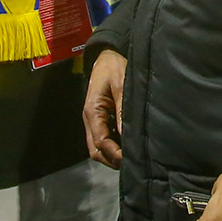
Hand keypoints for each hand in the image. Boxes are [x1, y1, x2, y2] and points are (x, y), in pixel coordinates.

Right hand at [83, 48, 125, 168]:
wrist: (106, 57)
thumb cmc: (114, 68)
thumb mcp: (121, 85)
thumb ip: (123, 110)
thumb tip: (127, 135)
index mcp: (92, 111)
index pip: (100, 141)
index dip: (114, 153)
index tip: (129, 159)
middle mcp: (90, 119)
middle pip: (96, 150)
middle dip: (111, 159)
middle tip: (132, 163)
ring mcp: (93, 121)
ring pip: (98, 147)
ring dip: (112, 155)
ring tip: (131, 157)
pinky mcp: (100, 120)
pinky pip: (103, 139)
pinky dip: (113, 147)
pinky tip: (127, 146)